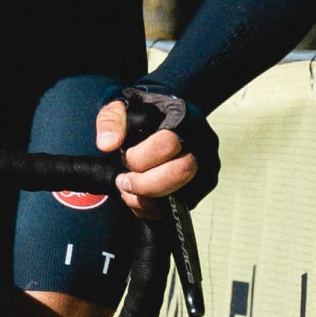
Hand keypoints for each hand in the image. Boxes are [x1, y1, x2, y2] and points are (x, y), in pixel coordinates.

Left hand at [100, 86, 215, 208]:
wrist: (161, 122)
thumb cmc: (142, 116)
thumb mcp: (122, 108)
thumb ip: (111, 121)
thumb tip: (108, 144)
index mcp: (187, 120)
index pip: (168, 144)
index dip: (139, 157)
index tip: (124, 156)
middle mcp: (204, 145)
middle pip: (181, 172)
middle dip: (144, 183)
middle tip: (123, 179)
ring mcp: (206, 170)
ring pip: (180, 197)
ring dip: (145, 199)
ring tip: (128, 188)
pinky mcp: (200, 190)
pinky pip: (177, 208)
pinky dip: (151, 208)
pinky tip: (139, 196)